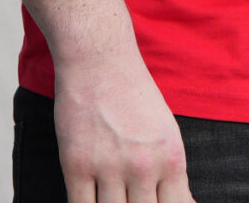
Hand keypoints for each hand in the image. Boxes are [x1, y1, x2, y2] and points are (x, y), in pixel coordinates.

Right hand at [54, 51, 197, 202]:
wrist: (99, 60)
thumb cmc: (134, 94)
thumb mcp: (166, 132)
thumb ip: (171, 174)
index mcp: (171, 157)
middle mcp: (143, 166)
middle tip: (131, 199)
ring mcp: (109, 167)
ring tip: (113, 196)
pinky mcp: (77, 165)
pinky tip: (91, 201)